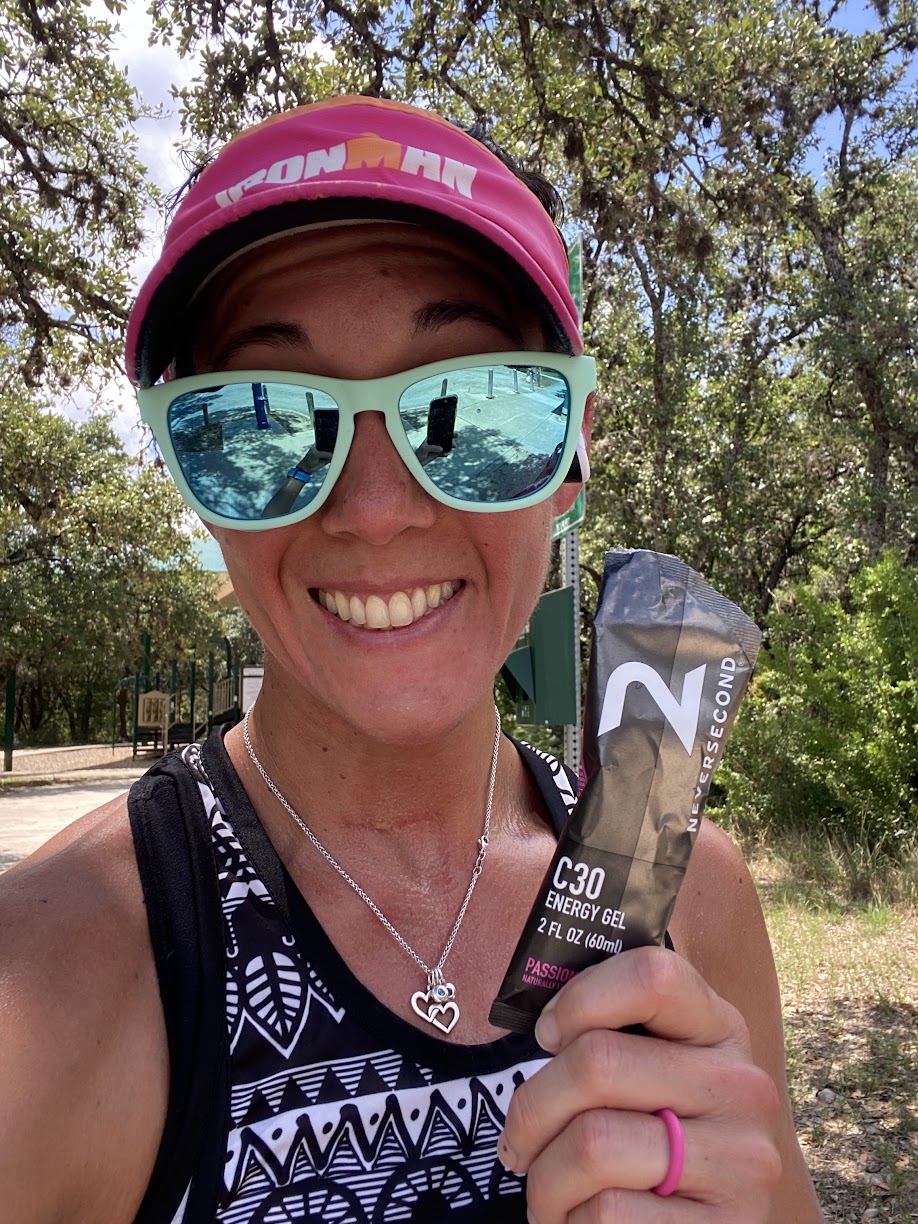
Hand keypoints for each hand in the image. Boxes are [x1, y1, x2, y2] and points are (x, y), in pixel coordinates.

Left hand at [498, 946, 781, 1221]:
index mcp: (719, 1028)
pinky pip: (609, 1214)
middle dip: (532, 1109)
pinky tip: (582, 1219)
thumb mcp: (655, 1069)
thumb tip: (543, 1024)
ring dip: (545, 1178)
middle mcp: (740, 1087)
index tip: (547, 1035)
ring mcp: (741, 1161)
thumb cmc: (657, 1135)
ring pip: (593, 1144)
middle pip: (596, 1063)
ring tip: (546, 1189)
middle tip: (518, 1141)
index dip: (580, 999)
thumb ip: (614, 1035)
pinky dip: (572, 1222)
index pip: (651, 977)